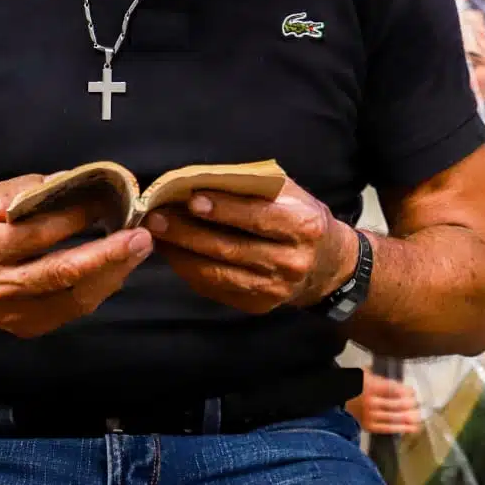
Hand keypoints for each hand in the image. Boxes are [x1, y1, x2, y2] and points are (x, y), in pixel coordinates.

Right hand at [0, 175, 152, 338]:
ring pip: (75, 299)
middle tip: (140, 236)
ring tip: (138, 250)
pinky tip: (117, 269)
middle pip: (62, 274)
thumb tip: (65, 180)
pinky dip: (100, 289)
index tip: (110, 198)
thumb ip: (20, 189)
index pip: (40, 232)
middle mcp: (0, 286)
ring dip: (113, 274)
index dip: (79, 216)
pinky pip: (73, 310)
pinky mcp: (29, 327)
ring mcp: (15, 313)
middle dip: (108, 255)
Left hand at [142, 178, 356, 315]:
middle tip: (157, 217)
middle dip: (189, 232)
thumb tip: (204, 179)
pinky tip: (174, 253)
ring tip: (158, 235)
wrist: (327, 267)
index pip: (258, 218)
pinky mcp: (258, 305)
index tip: (191, 199)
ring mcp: (274, 289)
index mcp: (303, 226)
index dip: (224, 209)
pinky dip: (190, 270)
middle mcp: (291, 262)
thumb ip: (255, 186)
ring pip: (219, 272)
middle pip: (231, 248)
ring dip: (182, 253)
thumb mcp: (291, 194)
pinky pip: (216, 288)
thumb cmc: (302, 218)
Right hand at [347, 371, 422, 434]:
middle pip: (397, 404)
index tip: (413, 392)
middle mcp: (371, 402)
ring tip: (420, 416)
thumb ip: (382, 378)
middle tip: (419, 404)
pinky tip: (413, 428)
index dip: (406, 392)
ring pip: (395, 417)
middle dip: (411, 405)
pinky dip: (402, 428)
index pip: (393, 389)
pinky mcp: (370, 426)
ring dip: (410, 417)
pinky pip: (389, 428)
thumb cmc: (356, 385)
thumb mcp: (366, 374)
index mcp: (371, 386)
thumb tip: (401, 384)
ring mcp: (370, 416)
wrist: (339, 400)